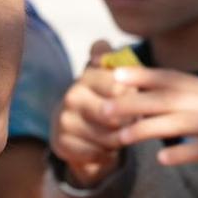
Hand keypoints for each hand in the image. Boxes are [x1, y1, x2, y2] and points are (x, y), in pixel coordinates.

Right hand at [50, 41, 129, 186]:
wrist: (84, 131)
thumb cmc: (109, 100)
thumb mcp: (117, 78)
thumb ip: (116, 61)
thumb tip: (102, 43)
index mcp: (88, 76)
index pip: (120, 87)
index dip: (134, 98)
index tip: (136, 100)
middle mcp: (72, 95)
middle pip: (114, 114)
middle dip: (130, 122)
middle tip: (132, 122)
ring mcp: (64, 120)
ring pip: (108, 136)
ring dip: (121, 139)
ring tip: (121, 134)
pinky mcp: (61, 143)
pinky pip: (97, 153)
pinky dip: (108, 154)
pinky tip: (107, 148)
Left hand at [103, 68, 197, 197]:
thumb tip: (163, 102)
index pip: (173, 78)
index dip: (142, 75)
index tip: (112, 73)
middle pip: (170, 98)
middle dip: (135, 102)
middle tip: (104, 108)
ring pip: (182, 123)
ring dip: (149, 128)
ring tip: (122, 137)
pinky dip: (185, 153)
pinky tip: (164, 160)